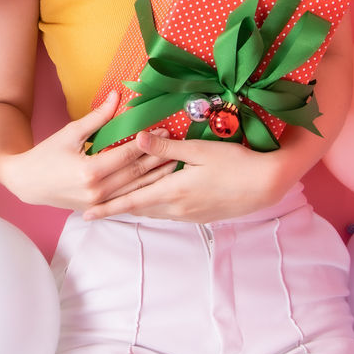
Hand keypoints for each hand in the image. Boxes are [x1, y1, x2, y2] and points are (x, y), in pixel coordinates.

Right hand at [0, 93, 175, 211]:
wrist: (27, 182)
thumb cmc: (46, 155)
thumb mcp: (70, 133)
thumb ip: (97, 117)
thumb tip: (116, 96)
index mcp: (90, 171)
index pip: (127, 155)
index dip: (147, 142)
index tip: (162, 129)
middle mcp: (96, 191)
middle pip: (135, 174)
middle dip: (157, 159)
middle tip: (175, 145)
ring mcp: (98, 204)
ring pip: (134, 190)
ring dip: (155, 177)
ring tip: (173, 163)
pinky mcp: (97, 208)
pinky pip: (125, 200)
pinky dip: (141, 191)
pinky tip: (155, 183)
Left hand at [82, 131, 292, 223]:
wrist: (266, 184)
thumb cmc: (234, 162)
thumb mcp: (199, 150)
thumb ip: (166, 148)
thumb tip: (137, 138)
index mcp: (173, 191)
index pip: (132, 202)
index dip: (109, 208)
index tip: (87, 213)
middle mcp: (178, 208)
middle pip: (140, 210)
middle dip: (116, 210)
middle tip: (93, 210)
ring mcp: (190, 214)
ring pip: (154, 212)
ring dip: (134, 209)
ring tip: (115, 207)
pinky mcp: (201, 215)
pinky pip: (168, 213)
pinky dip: (153, 208)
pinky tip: (150, 203)